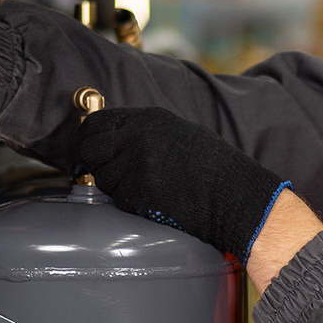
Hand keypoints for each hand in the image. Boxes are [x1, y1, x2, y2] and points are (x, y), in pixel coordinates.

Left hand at [77, 107, 293, 261]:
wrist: (233, 194)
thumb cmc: (211, 166)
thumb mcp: (176, 133)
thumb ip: (141, 132)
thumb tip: (109, 141)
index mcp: (146, 119)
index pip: (95, 124)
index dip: (89, 139)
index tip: (92, 152)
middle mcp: (136, 138)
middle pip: (88, 150)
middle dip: (93, 164)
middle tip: (107, 174)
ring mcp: (135, 166)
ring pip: (102, 178)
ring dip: (115, 186)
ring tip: (146, 187)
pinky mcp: (137, 193)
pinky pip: (118, 199)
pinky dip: (131, 203)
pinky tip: (154, 200)